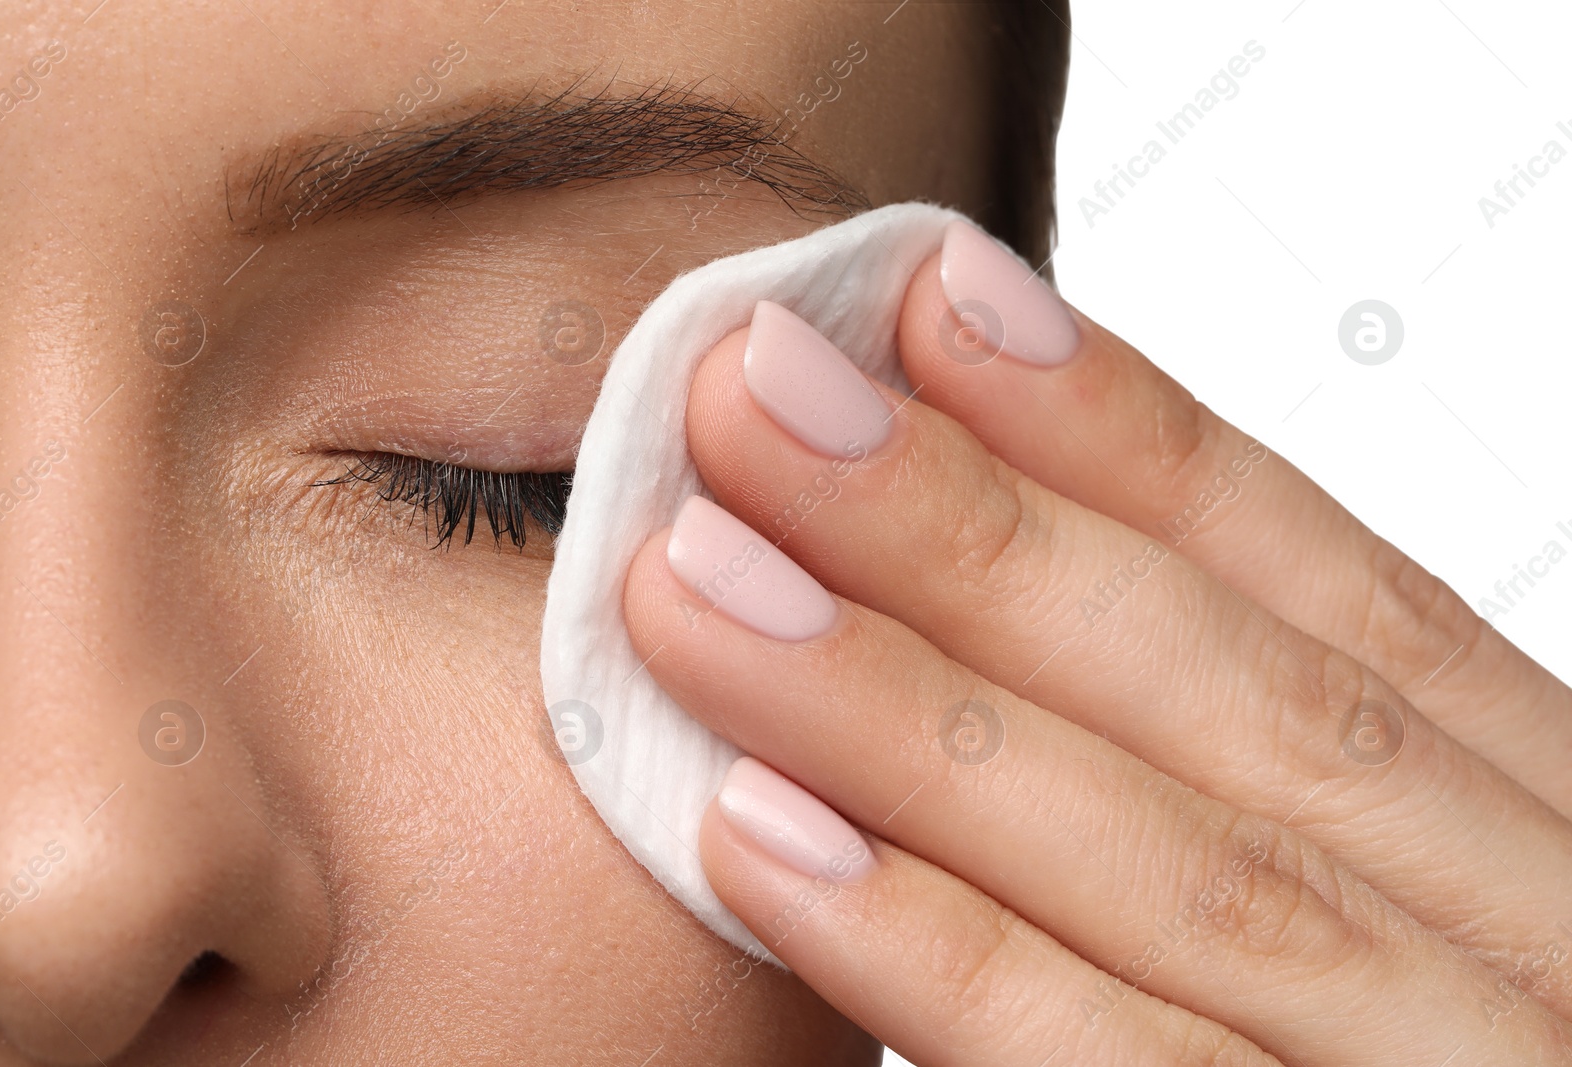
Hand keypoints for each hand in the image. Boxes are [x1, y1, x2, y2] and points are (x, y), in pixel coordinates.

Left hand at [622, 220, 1571, 1065]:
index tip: (931, 301)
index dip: (1124, 431)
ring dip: (909, 710)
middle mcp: (1532, 938)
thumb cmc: (1456, 1032)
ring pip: (1181, 869)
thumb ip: (1237, 773)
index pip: (1327, 589)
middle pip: (1231, 693)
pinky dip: (950, 967)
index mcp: (1535, 830)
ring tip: (698, 577)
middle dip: (972, 529)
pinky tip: (767, 836)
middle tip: (752, 390)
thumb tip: (992, 615)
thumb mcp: (1419, 896)